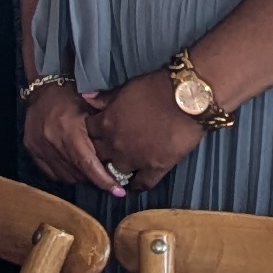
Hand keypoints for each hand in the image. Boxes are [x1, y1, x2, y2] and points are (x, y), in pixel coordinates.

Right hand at [22, 80, 124, 200]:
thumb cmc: (73, 97)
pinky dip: (64, 174)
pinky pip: (51, 173)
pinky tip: (72, 168)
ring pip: (65, 176)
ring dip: (79, 177)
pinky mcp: (31, 149)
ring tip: (89, 171)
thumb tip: (119, 159)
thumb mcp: (91, 110)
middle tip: (107, 177)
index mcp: (70, 131)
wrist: (43, 89)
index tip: (118, 192)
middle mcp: (52, 141)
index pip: (88, 164)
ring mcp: (39, 147)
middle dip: (94, 178)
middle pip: (78, 173)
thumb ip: (102, 134)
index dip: (103, 180)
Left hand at [90, 71, 213, 190]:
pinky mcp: (155, 168)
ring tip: (120, 166)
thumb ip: (105, 98)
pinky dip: (138, 184)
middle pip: (98, 154)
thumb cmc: (157, 87)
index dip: (92, 131)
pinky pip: (142, 183)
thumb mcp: (126, 88)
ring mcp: (134, 159)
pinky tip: (136, 183)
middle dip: (101, 151)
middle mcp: (115, 144)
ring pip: (116, 171)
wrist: (187, 99)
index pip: (88, 131)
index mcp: (106, 122)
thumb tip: (85, 97)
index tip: (98, 131)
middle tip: (108, 149)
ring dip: (117, 169)